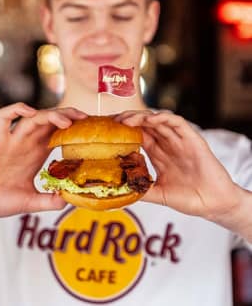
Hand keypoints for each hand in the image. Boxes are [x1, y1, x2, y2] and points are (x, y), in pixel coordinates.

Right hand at [0, 103, 86, 228]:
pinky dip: (16, 110)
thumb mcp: (30, 202)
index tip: (90, 129)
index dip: (74, 128)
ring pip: (33, 117)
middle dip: (68, 116)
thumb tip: (68, 199)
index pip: (58, 133)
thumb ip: (49, 201)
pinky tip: (29, 112)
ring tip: (67, 121)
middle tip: (85, 119)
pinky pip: (3, 117)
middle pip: (50, 121)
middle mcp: (26, 143)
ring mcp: (11, 140)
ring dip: (50, 115)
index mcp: (36, 153)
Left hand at [115, 110, 241, 218]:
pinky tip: (149, 120)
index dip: (123, 130)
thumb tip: (120, 192)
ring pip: (158, 121)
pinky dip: (163, 119)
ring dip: (140, 117)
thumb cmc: (189, 198)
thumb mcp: (159, 194)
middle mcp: (167, 144)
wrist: (214, 204)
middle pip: (144, 125)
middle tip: (111, 122)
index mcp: (158, 154)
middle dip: (127, 120)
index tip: (107, 129)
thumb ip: (141, 190)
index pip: (138, 135)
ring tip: (125, 120)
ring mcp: (179, 141)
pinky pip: (177, 123)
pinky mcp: (193, 140)